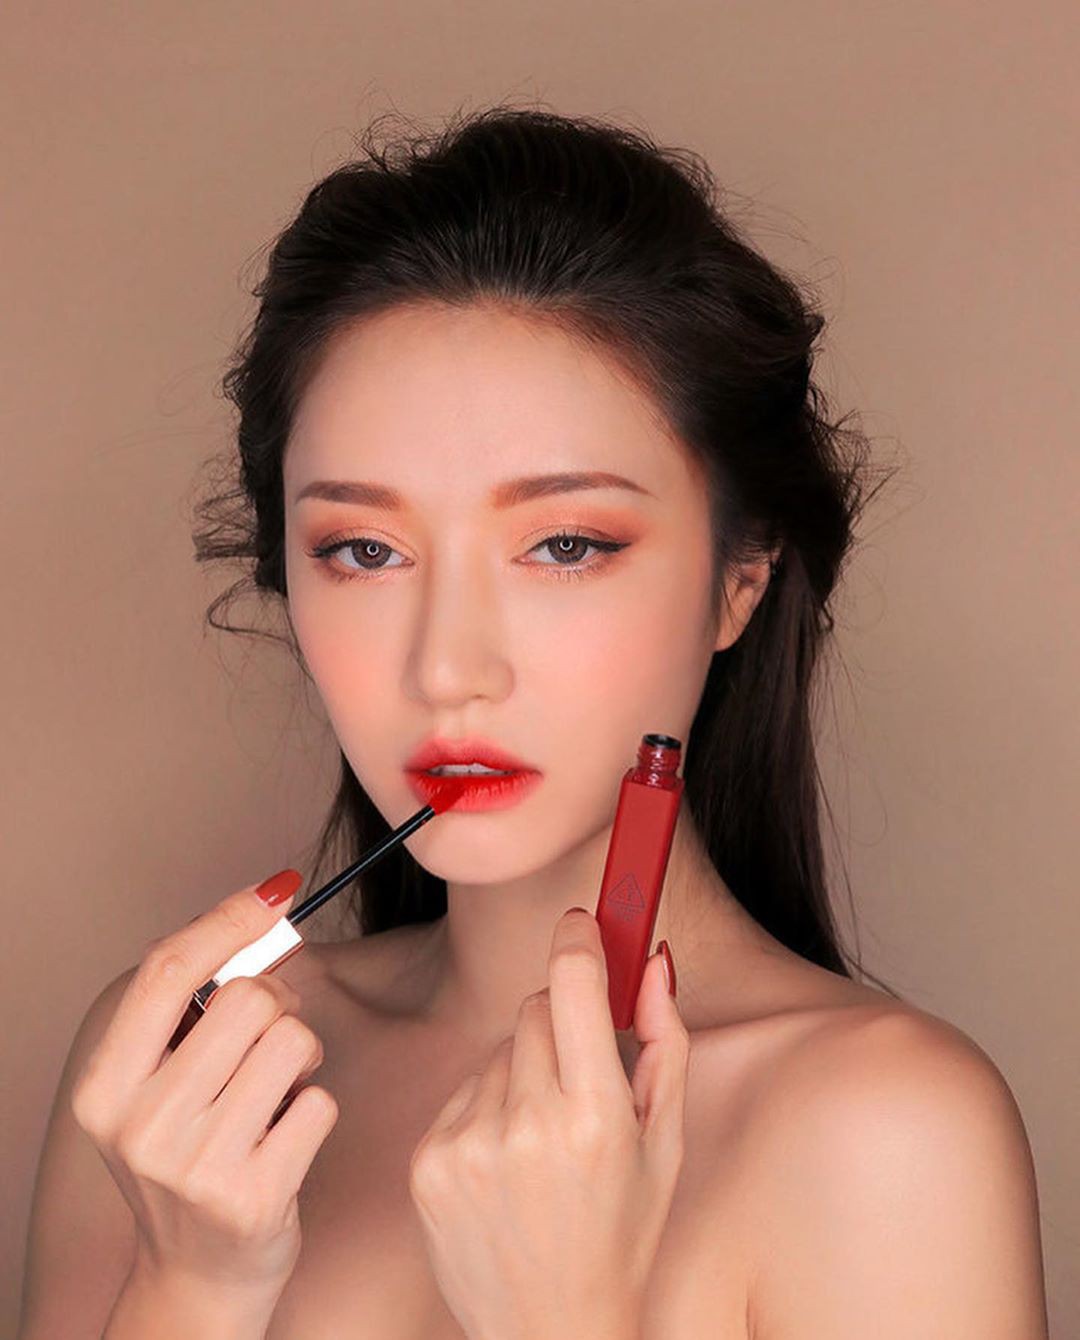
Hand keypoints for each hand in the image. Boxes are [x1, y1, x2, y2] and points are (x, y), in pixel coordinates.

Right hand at [70, 874, 338, 1303]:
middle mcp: (140, 1126)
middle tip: (268, 1044)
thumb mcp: (162, 1085)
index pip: (166, 970)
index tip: (276, 890)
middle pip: (246, 998)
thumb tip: (268, 906)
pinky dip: (315, 1110)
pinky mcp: (252, 1198)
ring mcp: (194, 1167)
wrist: (199, 1275)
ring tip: (273, 1098)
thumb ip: (196, 1006)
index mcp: (107, 1088)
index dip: (229, 918)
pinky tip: (286, 1141)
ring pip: (292, 1042)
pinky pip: (319, 1102)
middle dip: (277, 1008)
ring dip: (300, 1061)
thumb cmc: (192, 1157)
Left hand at [407, 908, 687, 1339]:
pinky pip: (463, 1090)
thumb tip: (656, 963)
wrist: (549, 1332)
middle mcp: (528, 1126)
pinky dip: (486, 1108)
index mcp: (596, 1118)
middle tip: (577, 1076)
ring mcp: (470, 1144)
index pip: (574, 987)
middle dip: (559, 1023)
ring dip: (522, 1071)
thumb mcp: (664, 1144)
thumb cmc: (621, 1236)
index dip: (578, 942)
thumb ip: (665, 1043)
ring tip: (540, 1138)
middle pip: (533, 1009)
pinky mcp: (429, 1161)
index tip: (581, 921)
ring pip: (498, 1050)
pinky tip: (506, 1160)